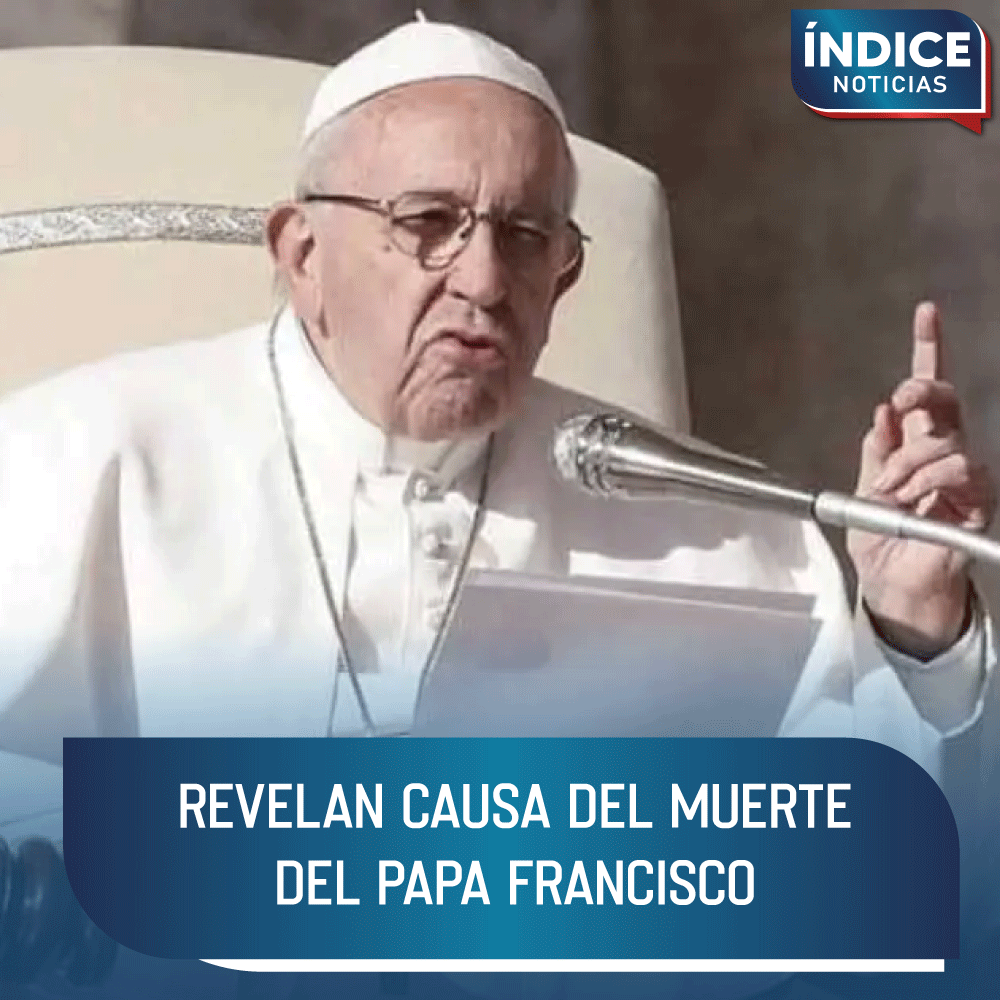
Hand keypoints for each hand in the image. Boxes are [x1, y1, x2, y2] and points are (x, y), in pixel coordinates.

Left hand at [848, 302, 993, 658]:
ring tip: (892, 492)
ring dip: (910, 462)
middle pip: (944, 401)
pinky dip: (930, 481)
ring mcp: (964, 478)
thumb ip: (874, 456)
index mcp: (914, 447)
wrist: (894, 591)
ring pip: (946, 441)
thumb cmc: (880, 548)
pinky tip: (914, 499)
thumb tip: (882, 413)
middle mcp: (943, 456)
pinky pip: (962, 471)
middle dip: (923, 389)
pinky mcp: (978, 502)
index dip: (928, 352)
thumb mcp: (861, 498)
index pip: (925, 395)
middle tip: (905, 399)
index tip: (926, 313)